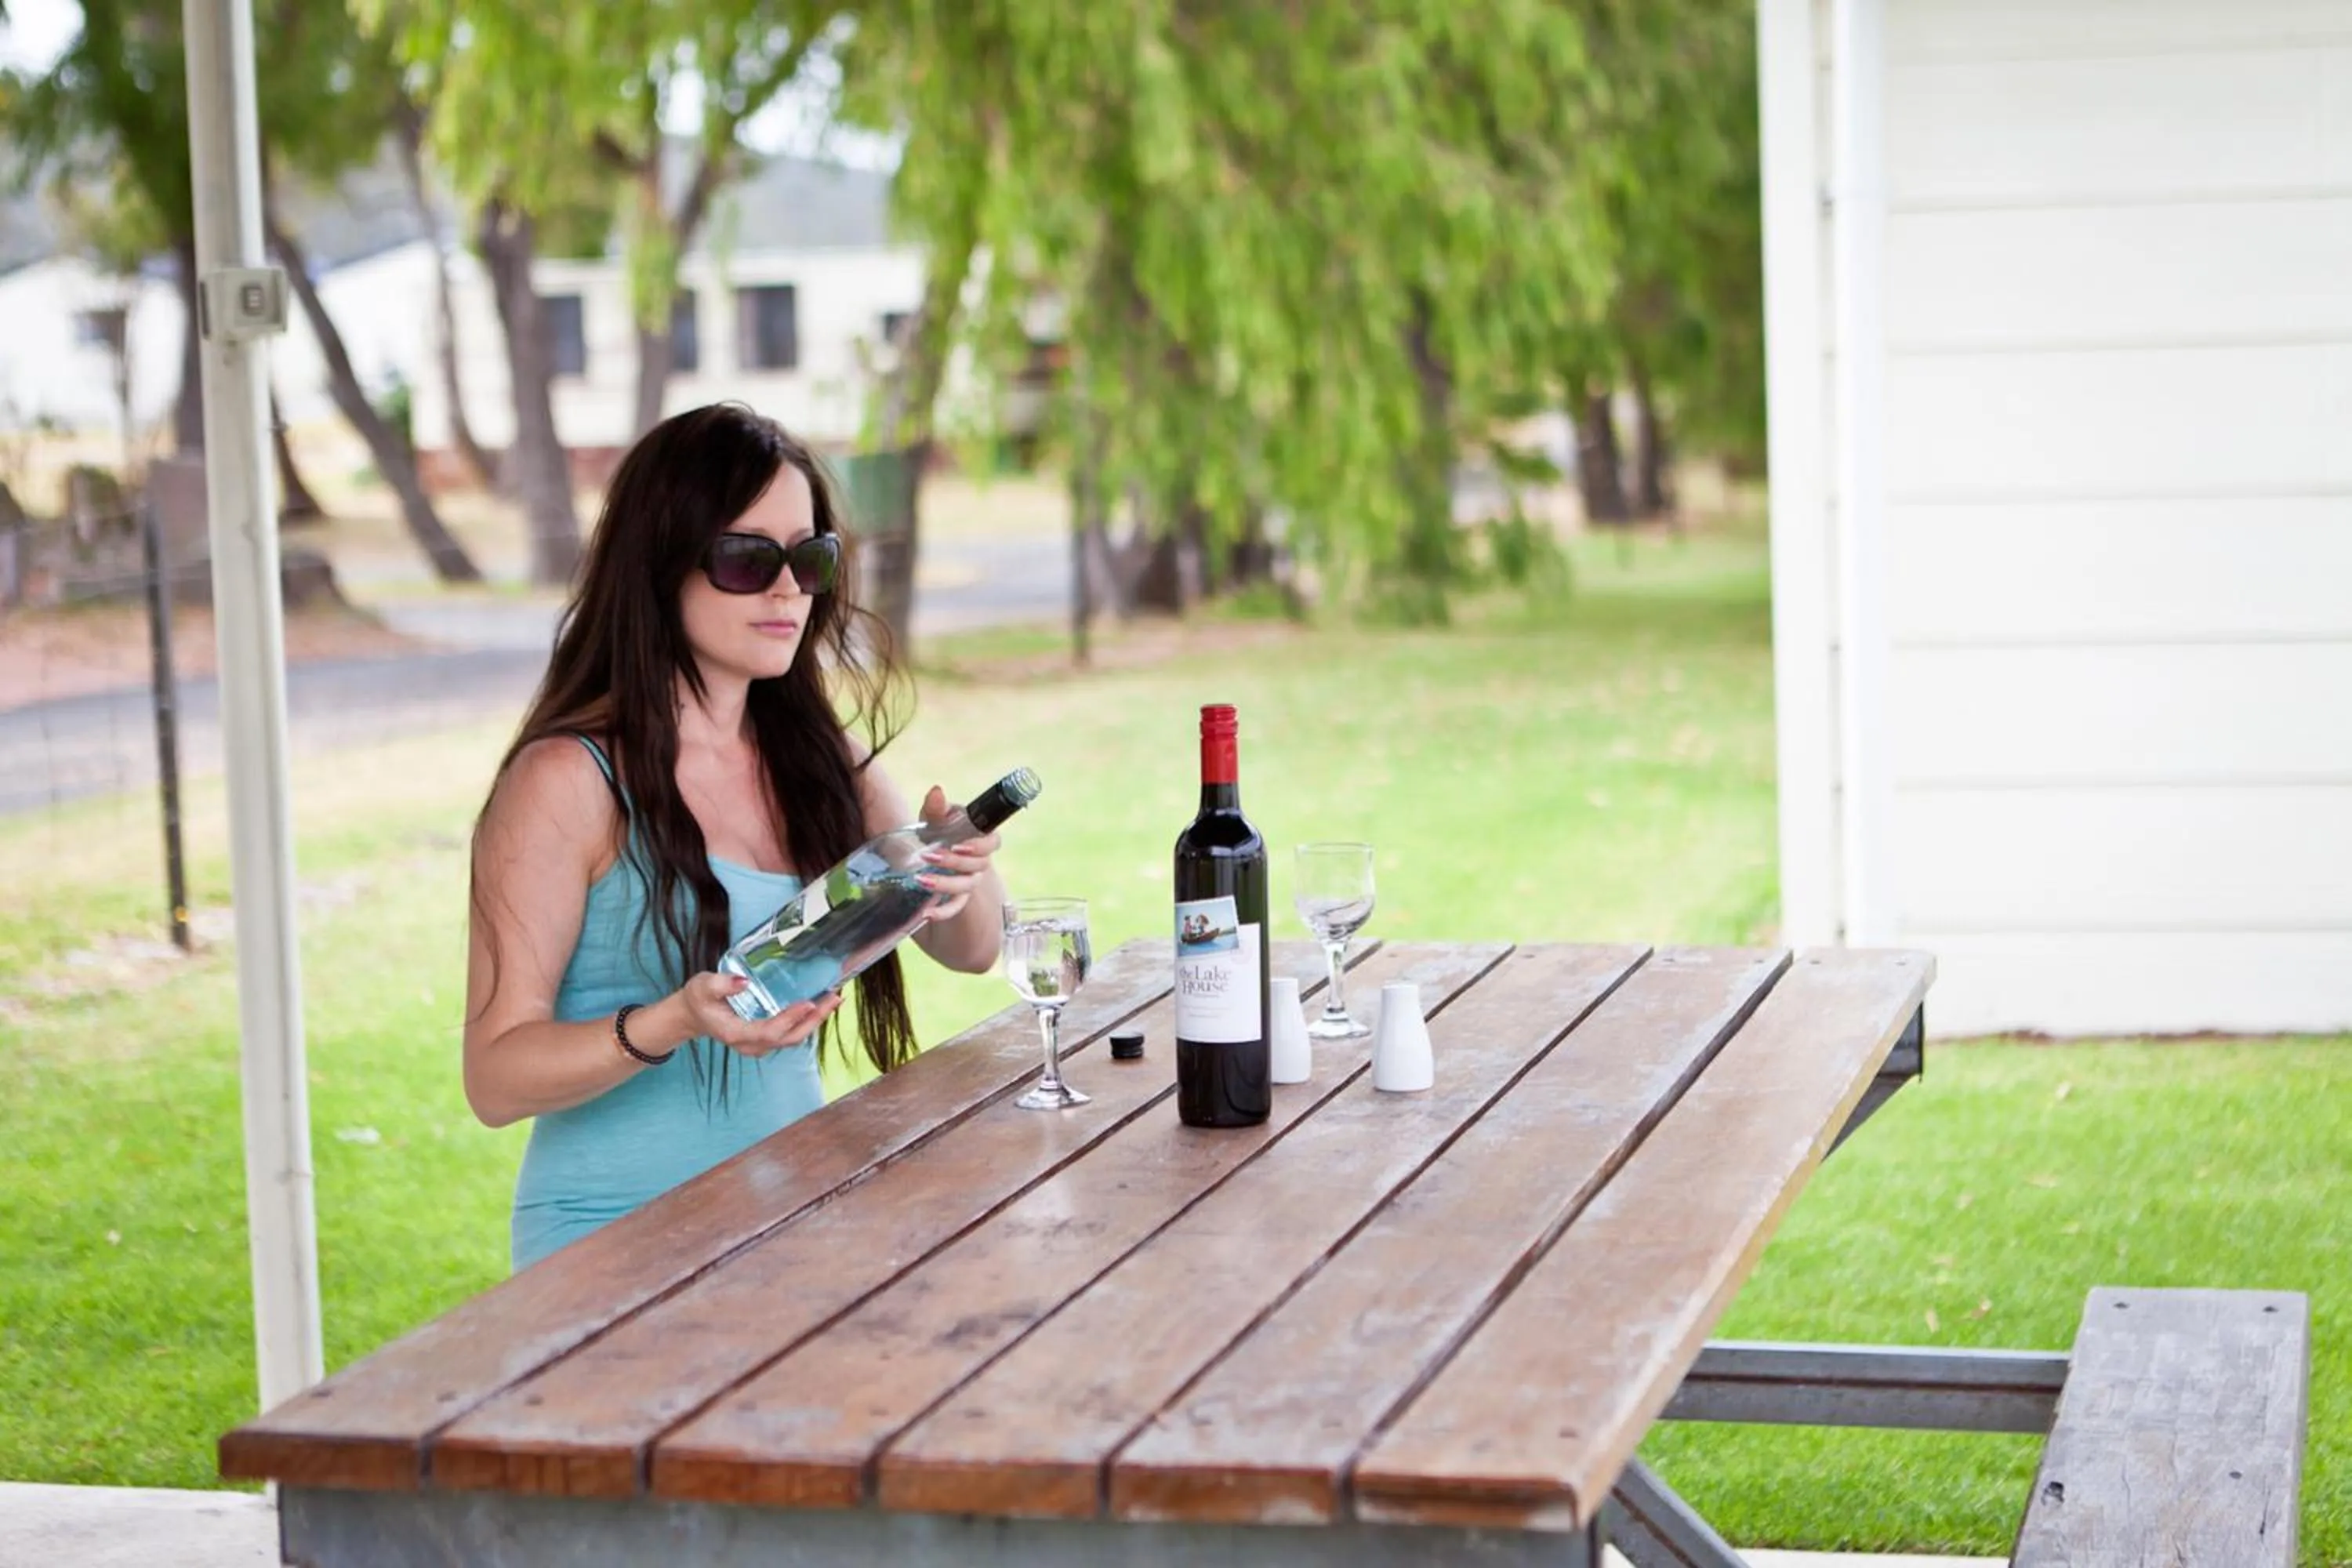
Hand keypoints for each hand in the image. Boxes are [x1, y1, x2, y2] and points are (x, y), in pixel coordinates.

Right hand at [667, 973, 843, 1058]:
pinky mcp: (766, 1039)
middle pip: (789, 1038)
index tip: (809, 1003)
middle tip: (834, 999)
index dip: (791, 1019)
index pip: (770, 1031)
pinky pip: (791, 1034)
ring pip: (793, 1038)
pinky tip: (821, 1005)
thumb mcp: (703, 986)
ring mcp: (760, 1045)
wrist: (693, 1015)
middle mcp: (751, 1045)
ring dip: (815, 1021)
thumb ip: (721, 984)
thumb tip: (744, 982)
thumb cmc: (698, 1000)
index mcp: (736, 1034)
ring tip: (834, 1000)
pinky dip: (807, 1021)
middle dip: (813, 1020)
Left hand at [915, 784, 1000, 923]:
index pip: (993, 843)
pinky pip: (955, 908)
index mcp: (978, 838)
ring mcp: (968, 880)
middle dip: (953, 862)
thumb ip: (936, 807)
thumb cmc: (936, 831)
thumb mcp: (933, 819)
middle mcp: (977, 861)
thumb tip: (937, 791)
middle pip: (977, 865)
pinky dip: (942, 911)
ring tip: (922, 880)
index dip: (980, 846)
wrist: (925, 856)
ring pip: (965, 886)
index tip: (959, 845)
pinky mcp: (956, 898)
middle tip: (928, 856)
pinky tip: (927, 913)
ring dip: (945, 884)